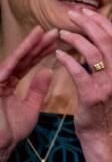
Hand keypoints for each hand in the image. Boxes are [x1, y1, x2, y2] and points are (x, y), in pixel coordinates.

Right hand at [0, 26, 56, 161]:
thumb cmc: (10, 130)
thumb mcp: (30, 107)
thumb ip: (38, 89)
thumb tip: (48, 71)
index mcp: (11, 82)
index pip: (29, 62)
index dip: (42, 50)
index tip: (57, 39)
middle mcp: (3, 77)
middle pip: (23, 57)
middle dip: (39, 43)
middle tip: (55, 31)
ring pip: (14, 59)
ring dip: (29, 46)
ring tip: (43, 33)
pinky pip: (6, 70)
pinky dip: (16, 60)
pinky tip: (27, 50)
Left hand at [56, 8, 111, 161]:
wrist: (105, 134)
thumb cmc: (110, 106)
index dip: (101, 21)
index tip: (86, 12)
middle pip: (106, 40)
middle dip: (87, 23)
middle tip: (72, 15)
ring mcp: (108, 85)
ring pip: (92, 52)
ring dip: (75, 38)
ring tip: (62, 33)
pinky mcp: (92, 95)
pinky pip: (78, 71)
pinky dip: (67, 59)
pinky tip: (58, 54)